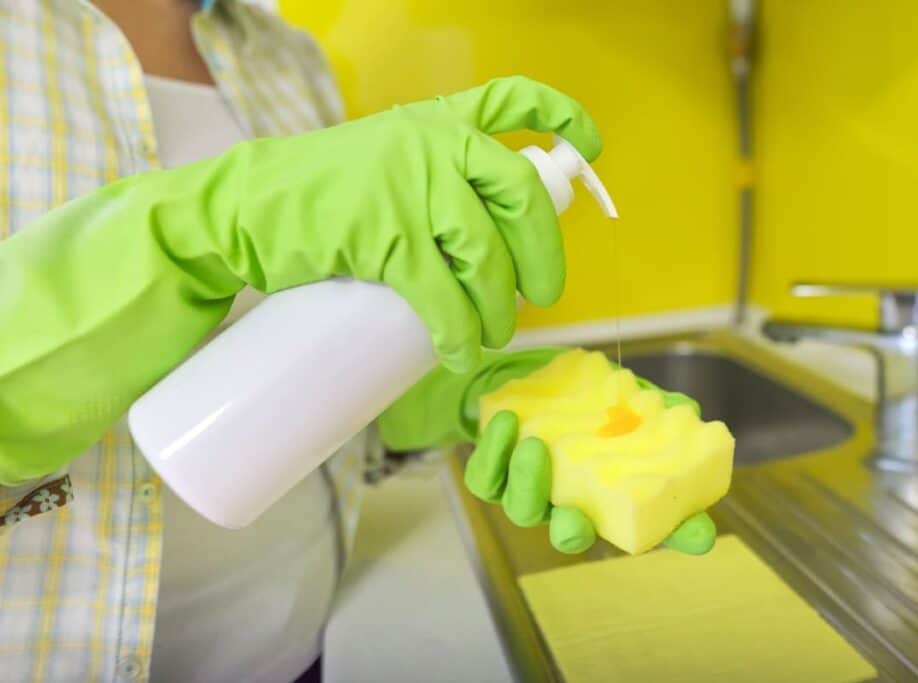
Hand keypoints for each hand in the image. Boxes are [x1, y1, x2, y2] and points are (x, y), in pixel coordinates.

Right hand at [235, 76, 601, 371]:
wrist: (240, 211)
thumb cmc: (315, 198)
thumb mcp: (383, 162)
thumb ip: (432, 182)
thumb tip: (487, 248)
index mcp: (436, 122)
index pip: (513, 101)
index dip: (562, 121)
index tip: (590, 148)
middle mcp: (432, 144)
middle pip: (521, 196)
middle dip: (542, 254)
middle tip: (543, 295)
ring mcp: (410, 186)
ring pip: (486, 255)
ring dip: (500, 306)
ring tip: (491, 333)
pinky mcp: (384, 235)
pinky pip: (442, 294)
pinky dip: (458, 332)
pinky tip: (458, 351)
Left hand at [463, 409, 716, 555]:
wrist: (530, 374)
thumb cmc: (589, 396)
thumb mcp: (629, 399)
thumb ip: (657, 411)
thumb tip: (689, 414)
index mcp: (610, 493)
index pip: (653, 521)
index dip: (678, 534)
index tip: (699, 535)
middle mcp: (571, 502)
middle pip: (572, 534)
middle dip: (571, 531)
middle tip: (573, 517)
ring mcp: (530, 491)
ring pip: (523, 510)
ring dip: (527, 483)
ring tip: (532, 446)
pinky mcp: (494, 472)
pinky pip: (487, 479)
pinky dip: (493, 454)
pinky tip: (505, 423)